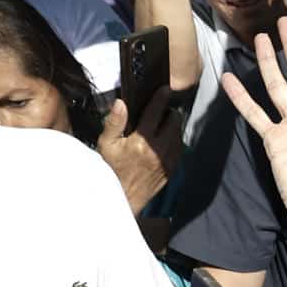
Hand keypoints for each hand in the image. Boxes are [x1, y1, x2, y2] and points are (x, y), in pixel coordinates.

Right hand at [97, 87, 182, 213]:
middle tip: (158, 112)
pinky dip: (174, 140)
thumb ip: (114, 122)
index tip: (165, 89)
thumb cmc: (111, 169)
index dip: (161, 98)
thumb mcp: (106, 145)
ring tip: (159, 126)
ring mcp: (168, 159)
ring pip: (179, 133)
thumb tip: (121, 102)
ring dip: (172, 126)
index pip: (155, 112)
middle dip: (168, 113)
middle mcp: (159, 149)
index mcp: (142, 141)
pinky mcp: (173, 167)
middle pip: (174, 120)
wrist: (123, 197)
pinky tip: (162, 141)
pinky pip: (180, 147)